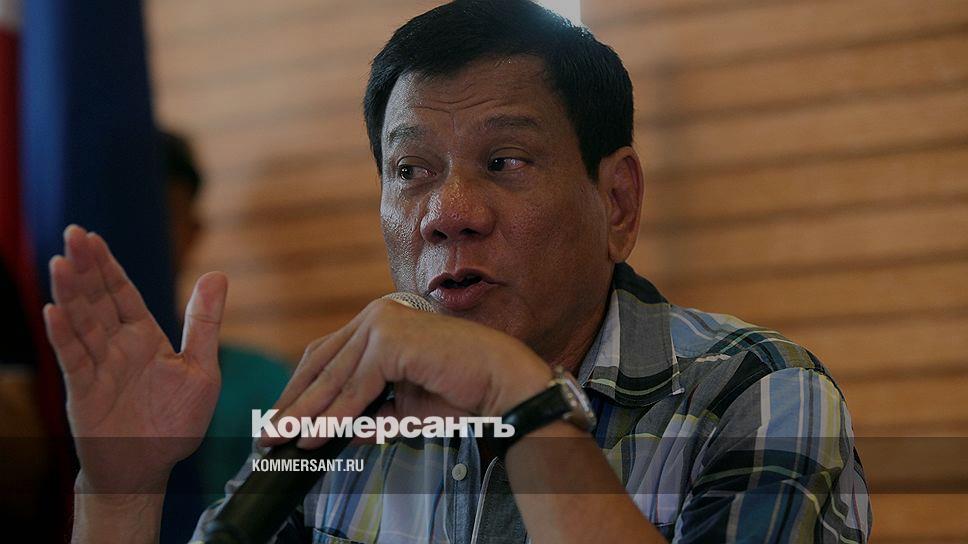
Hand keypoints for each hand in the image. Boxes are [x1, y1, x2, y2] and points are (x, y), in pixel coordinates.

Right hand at [43, 225, 226, 492]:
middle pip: (98, 300)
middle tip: (72, 234)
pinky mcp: (86, 392)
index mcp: (144, 337)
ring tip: (60, 263)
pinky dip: (64, 336)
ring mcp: (99, 367)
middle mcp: (117, 347)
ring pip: (82, 323)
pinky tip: (53, 311)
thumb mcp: (202, 368)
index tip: (92, 237)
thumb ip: (205, 323)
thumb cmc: (176, 421)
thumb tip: (217, 274)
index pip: (122, 294)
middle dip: (85, 268)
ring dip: (71, 294)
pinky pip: (74, 360)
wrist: (151, 466)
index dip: (108, 266)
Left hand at [262, 298, 552, 448]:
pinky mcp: (392, 338)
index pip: (327, 356)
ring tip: (282, 440)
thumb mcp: (401, 407)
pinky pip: (355, 385)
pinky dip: (334, 415)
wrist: (501, 385)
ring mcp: (384, 321)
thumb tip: (333, 430)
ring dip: (306, 413)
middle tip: (268, 434)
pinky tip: (316, 436)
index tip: (282, 420)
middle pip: (321, 362)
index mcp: (379, 322)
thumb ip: (368, 412)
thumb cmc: (461, 392)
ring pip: (334, 376)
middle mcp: (377, 315)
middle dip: (294, 402)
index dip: (301, 390)